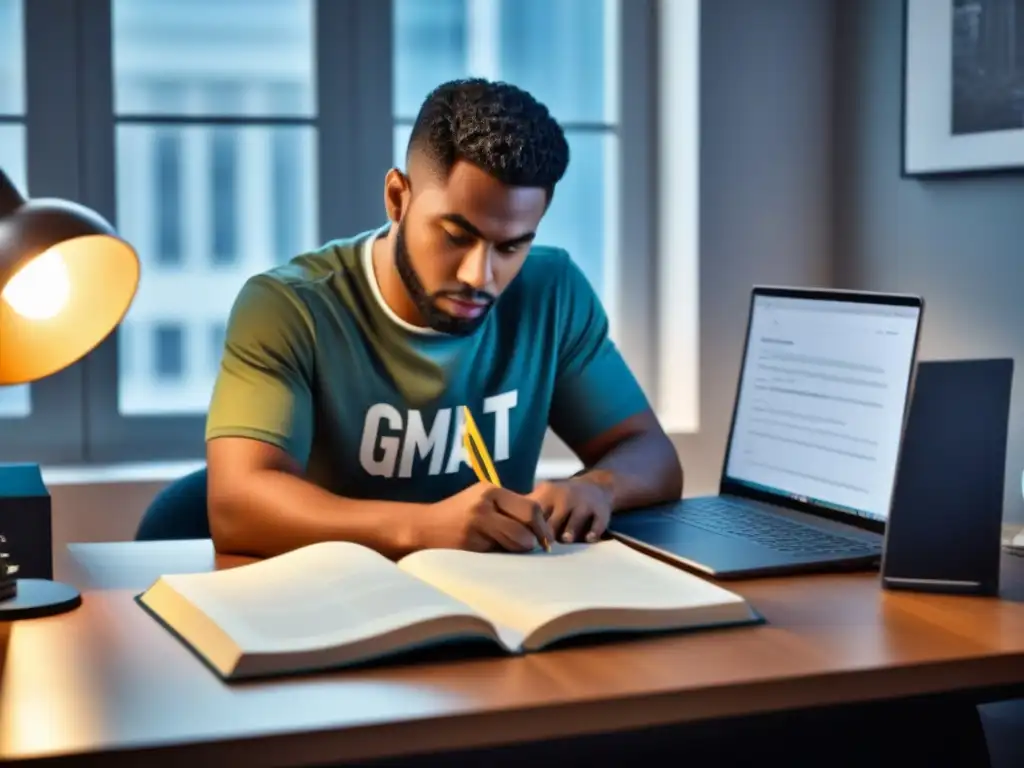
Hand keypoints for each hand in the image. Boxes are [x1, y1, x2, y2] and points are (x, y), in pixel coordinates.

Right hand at [419, 483, 555, 552]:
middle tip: (537, 549)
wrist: (422, 528)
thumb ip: (507, 511)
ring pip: (517, 540)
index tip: (546, 539)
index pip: (531, 507)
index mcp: (491, 491)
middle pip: (527, 522)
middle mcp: (485, 503)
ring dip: (520, 550)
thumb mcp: (482, 504)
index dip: (543, 526)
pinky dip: (502, 557)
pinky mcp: (469, 542)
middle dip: (536, 539)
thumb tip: (540, 529)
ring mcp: (476, 523)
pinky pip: (499, 553)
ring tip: (511, 552)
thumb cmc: (457, 518)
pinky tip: (494, 557)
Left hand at [529, 478, 613, 543]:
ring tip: (564, 540)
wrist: (596, 486)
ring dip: (569, 530)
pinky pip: (597, 523)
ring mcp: (584, 504)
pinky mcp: (601, 512)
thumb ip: (525, 511)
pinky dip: (593, 531)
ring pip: (575, 519)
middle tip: (540, 549)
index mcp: (547, 495)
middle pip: (554, 519)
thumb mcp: (544, 496)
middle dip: (547, 534)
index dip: (527, 529)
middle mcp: (565, 498)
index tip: (521, 544)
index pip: (534, 513)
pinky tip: (588, 539)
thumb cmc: (561, 498)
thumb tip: (500, 530)